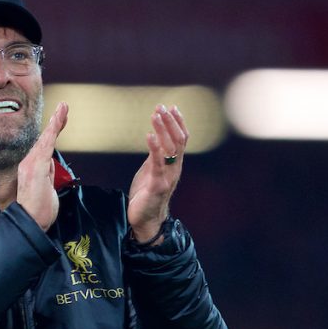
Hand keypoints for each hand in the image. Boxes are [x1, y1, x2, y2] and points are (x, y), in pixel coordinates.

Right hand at [17, 102, 67, 230]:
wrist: (31, 222)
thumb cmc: (39, 210)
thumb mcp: (47, 189)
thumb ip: (47, 174)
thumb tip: (49, 163)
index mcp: (32, 168)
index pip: (45, 146)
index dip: (53, 131)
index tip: (61, 119)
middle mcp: (28, 163)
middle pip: (45, 139)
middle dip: (56, 122)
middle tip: (64, 107)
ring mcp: (30, 164)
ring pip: (46, 139)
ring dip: (56, 122)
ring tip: (63, 109)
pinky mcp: (35, 167)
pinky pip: (46, 145)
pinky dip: (52, 131)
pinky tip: (58, 121)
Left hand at [127, 104, 188, 243]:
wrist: (146, 221)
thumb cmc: (147, 195)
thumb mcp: (151, 170)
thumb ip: (156, 156)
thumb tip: (155, 136)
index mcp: (174, 165)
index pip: (182, 139)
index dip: (178, 122)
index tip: (172, 107)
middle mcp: (174, 169)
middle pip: (178, 141)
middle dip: (170, 122)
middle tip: (161, 107)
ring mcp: (167, 177)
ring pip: (170, 149)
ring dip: (162, 129)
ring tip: (155, 115)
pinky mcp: (157, 185)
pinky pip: (157, 164)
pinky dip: (154, 147)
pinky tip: (148, 135)